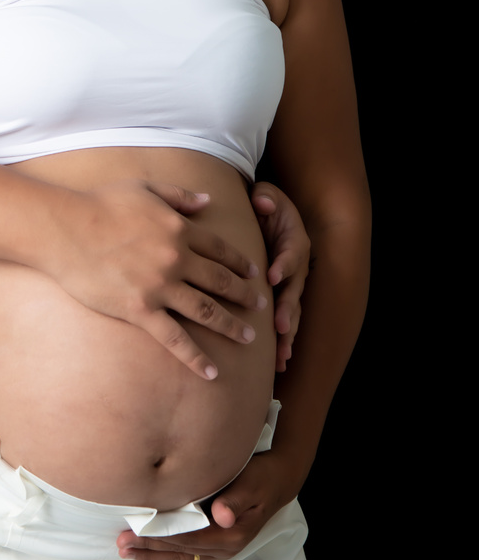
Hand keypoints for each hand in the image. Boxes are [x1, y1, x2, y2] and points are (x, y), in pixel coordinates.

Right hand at [54, 180, 267, 380]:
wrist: (66, 229)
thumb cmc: (100, 204)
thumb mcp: (145, 189)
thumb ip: (179, 196)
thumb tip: (208, 200)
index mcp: (178, 229)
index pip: (219, 249)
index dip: (239, 262)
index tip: (253, 273)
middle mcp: (176, 259)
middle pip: (220, 281)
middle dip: (244, 294)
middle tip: (261, 306)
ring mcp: (160, 287)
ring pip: (206, 310)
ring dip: (231, 325)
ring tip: (248, 337)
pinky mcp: (141, 311)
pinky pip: (175, 339)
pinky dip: (196, 357)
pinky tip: (212, 371)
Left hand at [116, 449, 298, 559]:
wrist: (277, 480)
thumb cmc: (261, 477)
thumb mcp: (252, 483)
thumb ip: (235, 499)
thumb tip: (221, 515)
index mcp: (230, 535)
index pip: (188, 537)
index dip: (161, 535)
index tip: (136, 531)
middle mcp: (223, 547)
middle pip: (179, 549)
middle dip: (149, 547)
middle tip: (122, 544)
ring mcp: (218, 548)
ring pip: (178, 555)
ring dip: (152, 554)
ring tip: (126, 553)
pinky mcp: (213, 543)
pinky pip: (184, 554)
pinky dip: (164, 557)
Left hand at [250, 182, 310, 370]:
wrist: (274, 216)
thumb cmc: (268, 207)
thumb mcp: (269, 195)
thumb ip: (266, 198)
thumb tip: (262, 202)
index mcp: (294, 243)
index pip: (290, 256)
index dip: (283, 265)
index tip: (273, 276)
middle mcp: (297, 268)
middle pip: (294, 292)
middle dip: (288, 310)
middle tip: (280, 327)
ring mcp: (292, 285)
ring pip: (292, 312)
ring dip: (287, 335)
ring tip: (282, 357)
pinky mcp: (284, 297)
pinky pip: (285, 321)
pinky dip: (284, 341)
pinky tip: (279, 365)